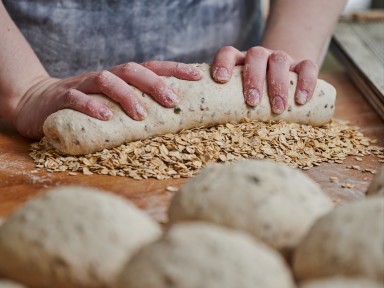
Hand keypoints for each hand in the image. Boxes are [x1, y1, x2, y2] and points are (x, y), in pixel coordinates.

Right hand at [11, 61, 200, 138]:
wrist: (38, 103)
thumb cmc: (86, 108)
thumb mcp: (113, 106)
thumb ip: (134, 107)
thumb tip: (171, 122)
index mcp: (120, 79)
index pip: (151, 68)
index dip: (174, 69)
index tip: (198, 76)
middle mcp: (105, 77)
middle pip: (133, 70)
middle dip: (155, 83)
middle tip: (173, 101)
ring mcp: (83, 85)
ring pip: (107, 80)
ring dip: (127, 96)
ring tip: (141, 115)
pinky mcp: (62, 99)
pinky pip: (77, 98)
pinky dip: (92, 106)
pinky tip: (105, 117)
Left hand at [211, 46, 317, 113]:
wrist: (281, 81)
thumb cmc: (252, 94)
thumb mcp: (238, 97)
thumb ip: (228, 106)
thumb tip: (209, 134)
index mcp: (239, 61)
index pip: (228, 53)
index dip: (223, 63)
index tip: (221, 79)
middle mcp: (259, 56)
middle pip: (256, 56)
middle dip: (254, 79)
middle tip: (252, 101)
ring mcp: (281, 58)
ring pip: (280, 61)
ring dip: (278, 85)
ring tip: (278, 109)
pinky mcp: (301, 65)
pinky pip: (307, 66)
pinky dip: (306, 82)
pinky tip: (301, 100)